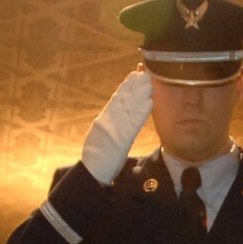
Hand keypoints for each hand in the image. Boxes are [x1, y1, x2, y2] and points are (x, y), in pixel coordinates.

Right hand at [80, 69, 153, 183]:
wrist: (92, 171)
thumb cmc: (97, 157)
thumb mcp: (100, 136)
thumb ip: (107, 125)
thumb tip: (114, 114)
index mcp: (102, 120)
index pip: (116, 99)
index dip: (125, 86)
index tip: (133, 74)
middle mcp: (108, 121)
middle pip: (123, 100)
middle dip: (134, 86)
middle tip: (144, 72)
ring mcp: (114, 129)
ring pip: (129, 108)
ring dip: (140, 95)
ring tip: (149, 83)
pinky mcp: (122, 140)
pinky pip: (134, 124)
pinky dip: (142, 113)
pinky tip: (150, 103)